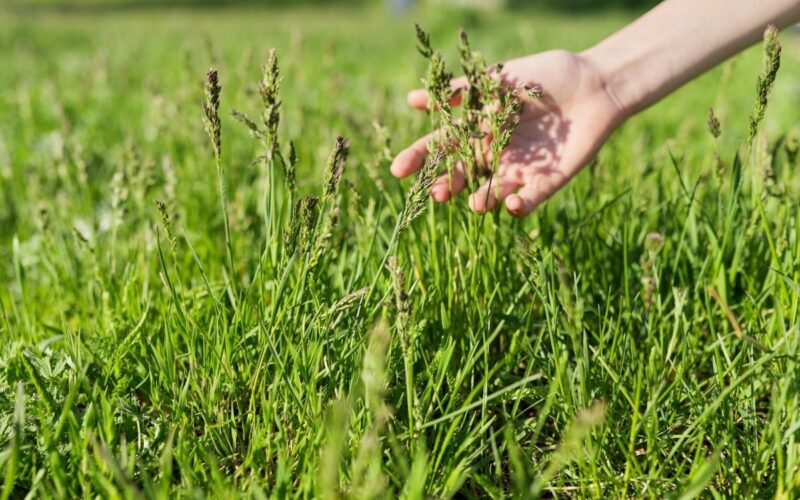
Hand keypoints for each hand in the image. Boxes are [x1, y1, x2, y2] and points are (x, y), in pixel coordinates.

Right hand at [390, 50, 625, 216]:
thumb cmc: (544, 77)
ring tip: (474, 204)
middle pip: (463, 173)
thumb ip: (460, 91)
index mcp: (478, 130)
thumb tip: (413, 100)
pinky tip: (510, 206)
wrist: (594, 84)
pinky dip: (521, 204)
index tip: (398, 170)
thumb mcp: (497, 79)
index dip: (420, 158)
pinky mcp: (547, 180)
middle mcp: (494, 153)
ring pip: (494, 190)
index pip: (442, 146)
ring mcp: (519, 169)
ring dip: (482, 199)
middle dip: (447, 184)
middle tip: (435, 194)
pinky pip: (531, 198)